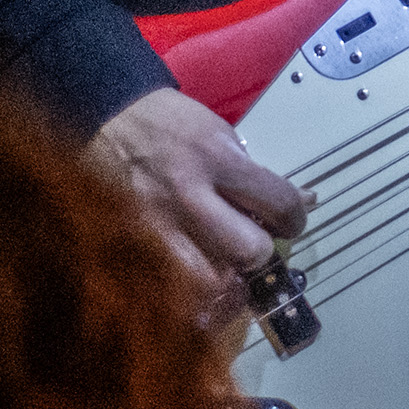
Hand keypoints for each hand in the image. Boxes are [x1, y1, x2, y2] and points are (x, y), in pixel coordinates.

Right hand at [86, 86, 309, 315]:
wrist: (106, 118)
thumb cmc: (168, 123)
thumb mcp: (219, 133)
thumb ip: (254, 173)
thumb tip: (302, 201)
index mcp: (217, 159)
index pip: (279, 203)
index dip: (296, 219)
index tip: (291, 223)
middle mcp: (188, 195)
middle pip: (249, 251)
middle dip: (262, 251)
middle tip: (257, 243)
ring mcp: (156, 224)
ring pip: (209, 280)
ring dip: (225, 278)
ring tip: (226, 266)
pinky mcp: (130, 243)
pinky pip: (169, 284)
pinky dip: (188, 290)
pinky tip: (195, 278)